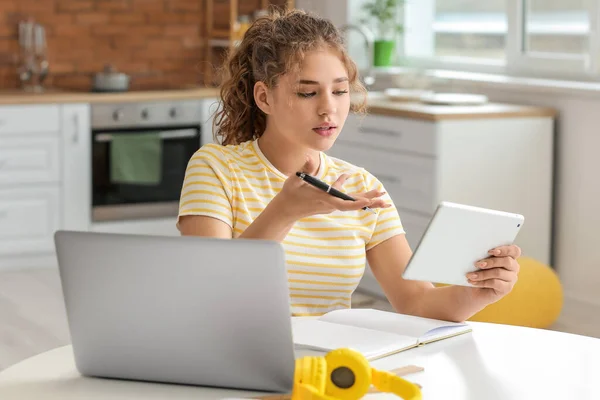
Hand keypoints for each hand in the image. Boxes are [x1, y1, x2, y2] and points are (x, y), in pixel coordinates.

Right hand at [272, 157, 389, 220]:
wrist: (286, 209)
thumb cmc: (290, 194)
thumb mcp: (295, 180)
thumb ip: (304, 169)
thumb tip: (309, 157)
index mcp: (323, 199)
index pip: (342, 203)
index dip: (355, 203)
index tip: (367, 202)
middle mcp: (330, 205)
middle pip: (353, 204)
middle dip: (369, 202)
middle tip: (384, 199)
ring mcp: (331, 206)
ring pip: (352, 203)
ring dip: (368, 199)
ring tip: (383, 197)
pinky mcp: (331, 205)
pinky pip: (347, 201)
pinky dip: (359, 198)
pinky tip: (369, 194)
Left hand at [464, 245, 520, 304]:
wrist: (473, 289)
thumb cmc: (477, 271)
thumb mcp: (480, 261)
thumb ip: (482, 255)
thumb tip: (476, 251)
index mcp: (509, 256)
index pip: (514, 250)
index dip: (504, 250)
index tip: (490, 251)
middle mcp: (513, 267)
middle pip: (507, 261)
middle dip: (491, 261)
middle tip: (477, 264)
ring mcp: (511, 278)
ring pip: (499, 272)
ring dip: (482, 274)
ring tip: (470, 275)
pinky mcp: (507, 288)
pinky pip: (495, 283)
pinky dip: (482, 282)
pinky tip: (473, 282)